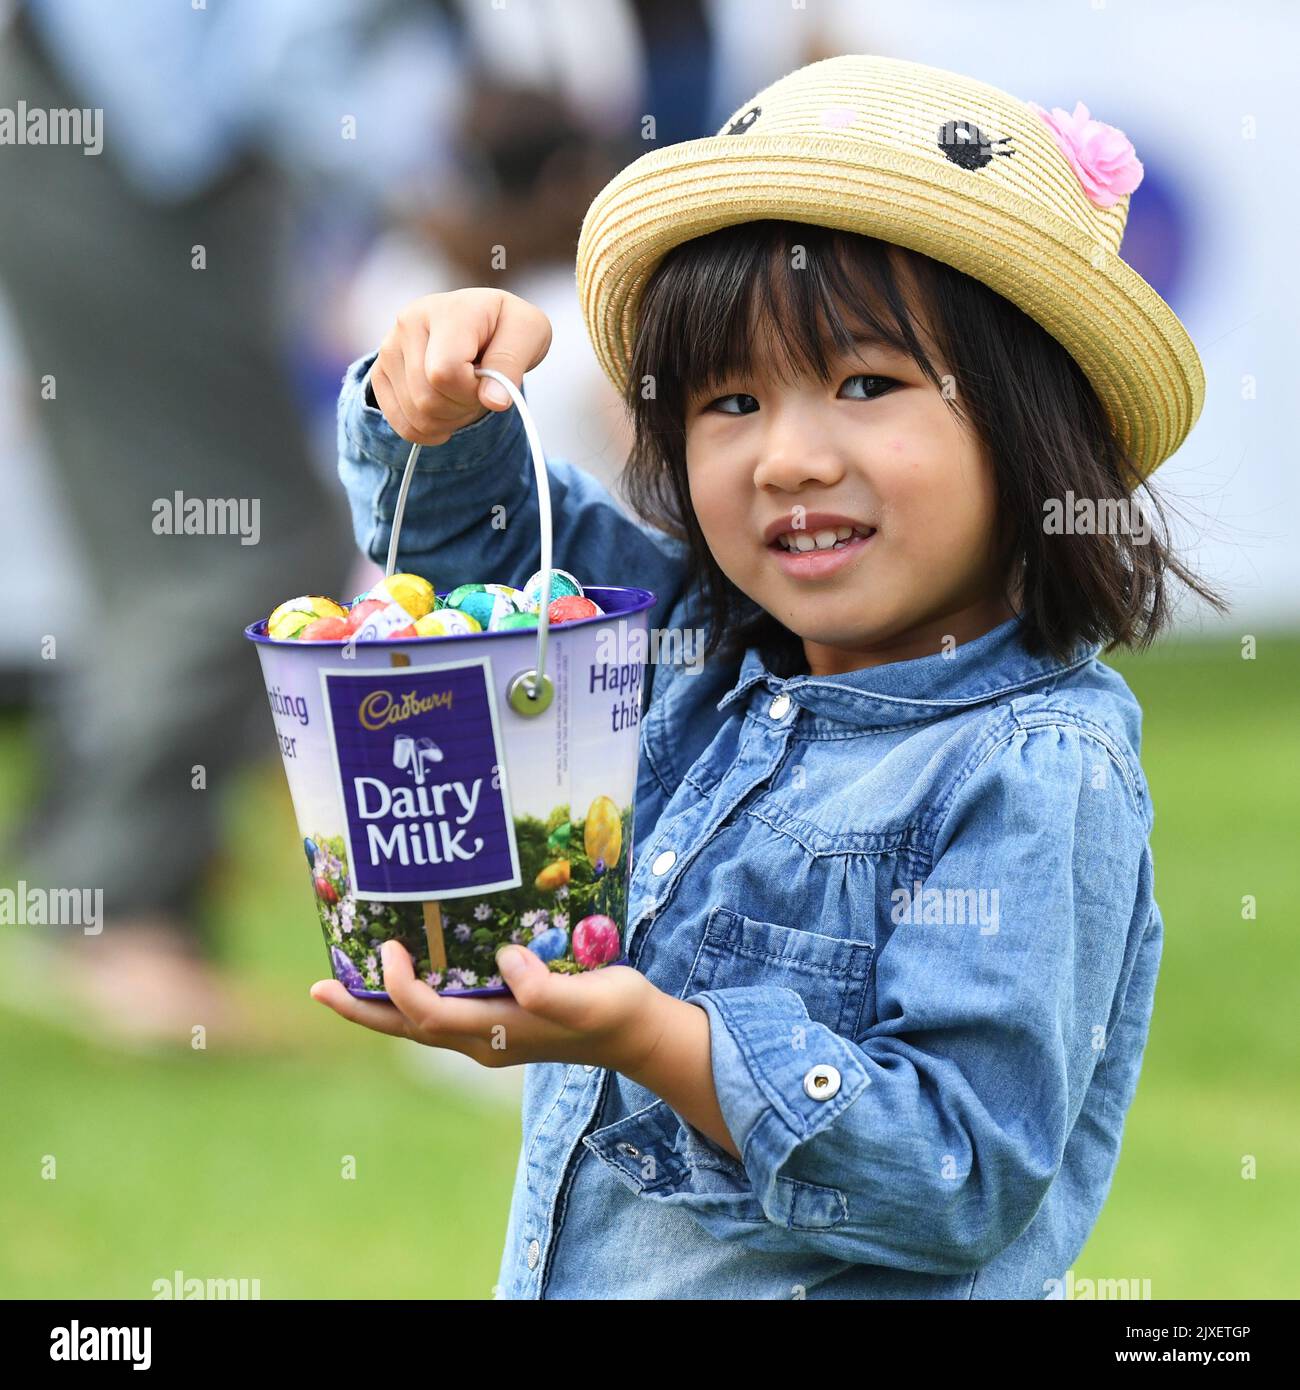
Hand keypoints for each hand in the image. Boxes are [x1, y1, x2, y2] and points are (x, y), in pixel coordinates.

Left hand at [310, 940, 666, 1073]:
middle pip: (405, 1028)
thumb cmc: (615, 1012)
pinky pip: (439, 1010)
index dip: (401, 984)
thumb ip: (547, 991)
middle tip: (317, 988)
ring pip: (418, 1022)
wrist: (639, 1033)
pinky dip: (410, 994)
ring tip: (341, 981)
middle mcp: (481, 1040)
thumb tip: (505, 961)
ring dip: (378, 1004)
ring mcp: (488, 1033)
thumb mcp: (590, 1000)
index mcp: (496, 1035)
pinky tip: (407, 968)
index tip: (391, 945)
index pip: (428, 1015)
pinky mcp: (499, 1019)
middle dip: (361, 1010)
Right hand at [368, 287, 551, 445]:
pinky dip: (427, 430)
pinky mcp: (381, 370)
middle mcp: (409, 323)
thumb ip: (511, 364)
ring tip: (462, 394)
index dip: (471, 391)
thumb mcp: (530, 333)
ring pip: (415, 415)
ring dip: (447, 420)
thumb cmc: (508, 327)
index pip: (444, 373)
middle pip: (428, 399)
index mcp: (447, 310)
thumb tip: (493, 401)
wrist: (484, 321)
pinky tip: (444, 412)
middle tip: (479, 389)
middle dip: (462, 408)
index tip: (490, 380)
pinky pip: (400, 423)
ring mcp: (390, 347)